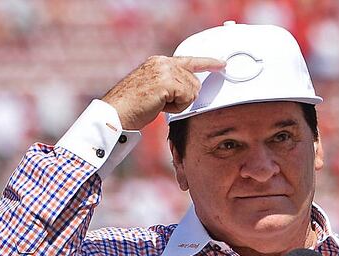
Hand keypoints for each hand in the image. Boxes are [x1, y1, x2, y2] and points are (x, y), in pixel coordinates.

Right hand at [101, 56, 225, 129]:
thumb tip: (189, 89)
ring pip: (192, 91)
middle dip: (184, 97)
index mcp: (159, 62)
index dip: (208, 63)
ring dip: (179, 103)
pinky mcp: (167, 82)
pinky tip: (160, 106)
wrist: (116, 112)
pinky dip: (177, 107)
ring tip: (159, 104)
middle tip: (163, 103)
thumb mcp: (154, 89)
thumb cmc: (132, 106)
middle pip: (194, 81)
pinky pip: (187, 97)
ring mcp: (165, 71)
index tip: (222, 63)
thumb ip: (170, 83)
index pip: (189, 60)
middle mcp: (163, 62)